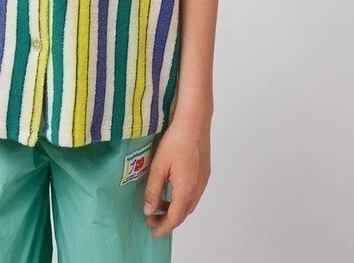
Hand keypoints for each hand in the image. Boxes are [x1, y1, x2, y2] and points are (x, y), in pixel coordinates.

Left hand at [142, 114, 210, 237]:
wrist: (194, 123)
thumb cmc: (175, 141)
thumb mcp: (158, 166)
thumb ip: (152, 190)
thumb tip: (149, 210)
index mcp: (185, 191)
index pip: (174, 219)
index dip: (162, 228)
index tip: (152, 231)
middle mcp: (197, 190)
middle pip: (183, 214)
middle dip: (167, 219)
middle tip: (151, 216)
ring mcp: (203, 182)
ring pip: (189, 204)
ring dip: (175, 208)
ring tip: (159, 202)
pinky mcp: (205, 173)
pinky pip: (194, 194)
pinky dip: (182, 198)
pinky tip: (172, 188)